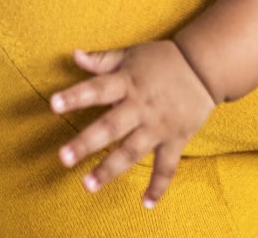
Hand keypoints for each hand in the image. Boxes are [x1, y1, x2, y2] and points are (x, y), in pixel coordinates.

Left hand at [47, 41, 215, 208]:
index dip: (75, 96)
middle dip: (86, 143)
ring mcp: (158, 126)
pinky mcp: (175, 139)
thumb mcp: (131, 54)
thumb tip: (74, 54)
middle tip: (63, 158)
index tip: (53, 105)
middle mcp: (141, 107)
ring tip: (88, 185)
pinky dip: (158, 185)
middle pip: (111, 127)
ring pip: (132, 151)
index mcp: (127, 83)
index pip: (97, 89)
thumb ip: (102, 60)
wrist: (204, 68)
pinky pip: (167, 166)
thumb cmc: (163, 60)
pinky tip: (145, 203)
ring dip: (110, 169)